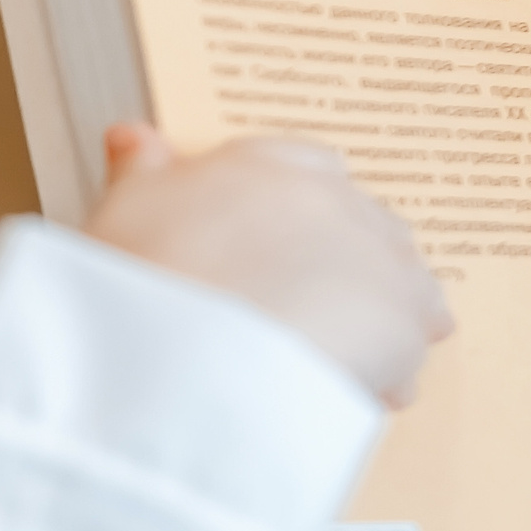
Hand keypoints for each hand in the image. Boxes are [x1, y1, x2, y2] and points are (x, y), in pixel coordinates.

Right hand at [86, 126, 453, 406]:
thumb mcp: (121, 215)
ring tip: (343, 358)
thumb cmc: (146, 283)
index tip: (284, 239)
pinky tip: (363, 394)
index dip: (296, 207)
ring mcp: (375, 255)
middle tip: (312, 307)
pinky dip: (391, 368)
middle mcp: (331, 198)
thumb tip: (132, 137)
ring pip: (396, 279)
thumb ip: (139, 173)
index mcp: (267, 165)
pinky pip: (409, 344)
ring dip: (375, 313)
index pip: (303, 163)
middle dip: (343, 262)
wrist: (189, 356)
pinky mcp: (404, 320)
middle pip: (360, 219)